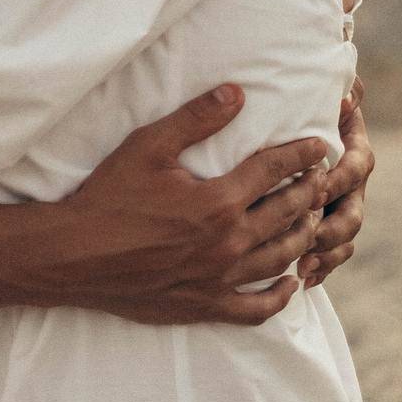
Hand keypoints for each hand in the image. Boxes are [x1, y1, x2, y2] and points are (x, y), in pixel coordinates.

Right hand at [39, 87, 329, 325]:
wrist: (77, 254)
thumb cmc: (111, 194)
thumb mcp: (150, 144)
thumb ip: (197, 117)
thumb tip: (237, 92)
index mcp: (219, 201)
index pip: (273, 170)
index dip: (300, 154)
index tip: (320, 144)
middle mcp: (228, 243)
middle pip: (286, 214)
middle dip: (310, 192)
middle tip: (324, 178)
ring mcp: (219, 279)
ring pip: (280, 258)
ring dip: (302, 236)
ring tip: (313, 218)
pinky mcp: (205, 305)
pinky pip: (257, 309)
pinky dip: (281, 297)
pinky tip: (292, 283)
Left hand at [298, 79, 371, 288]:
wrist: (300, 123)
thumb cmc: (308, 101)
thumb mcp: (323, 90)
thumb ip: (342, 89)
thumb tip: (346, 96)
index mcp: (355, 150)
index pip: (357, 167)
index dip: (339, 178)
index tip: (316, 185)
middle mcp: (352, 184)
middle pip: (354, 212)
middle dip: (333, 228)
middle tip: (308, 235)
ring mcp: (342, 208)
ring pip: (345, 238)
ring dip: (327, 254)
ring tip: (304, 267)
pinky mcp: (327, 226)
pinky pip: (333, 254)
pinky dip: (322, 268)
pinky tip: (305, 280)